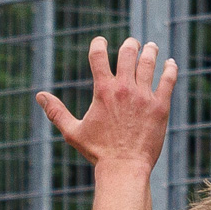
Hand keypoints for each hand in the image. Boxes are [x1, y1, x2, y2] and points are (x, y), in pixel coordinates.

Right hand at [37, 36, 175, 171]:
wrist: (124, 168)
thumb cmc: (98, 153)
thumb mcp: (73, 132)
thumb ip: (56, 112)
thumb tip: (39, 96)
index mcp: (103, 90)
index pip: (98, 55)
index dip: (98, 44)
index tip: (100, 41)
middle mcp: (124, 88)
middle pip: (127, 53)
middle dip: (130, 45)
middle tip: (133, 43)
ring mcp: (143, 96)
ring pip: (148, 63)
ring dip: (149, 51)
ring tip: (151, 47)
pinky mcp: (160, 106)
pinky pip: (168, 80)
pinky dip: (170, 69)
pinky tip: (170, 64)